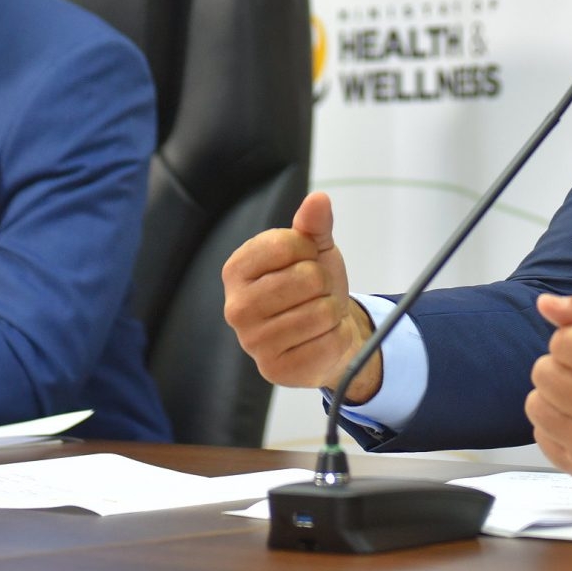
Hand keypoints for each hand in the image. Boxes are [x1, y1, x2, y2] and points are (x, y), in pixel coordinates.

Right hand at [221, 191, 380, 402]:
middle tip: (316, 293)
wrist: (326, 332)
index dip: (309, 250)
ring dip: (332, 311)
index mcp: (236, 269)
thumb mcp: (314, 250)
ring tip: (320, 314)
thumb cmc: (313, 287)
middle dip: (324, 282)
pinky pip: (326, 343)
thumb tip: (318, 199)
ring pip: (320, 312)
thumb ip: (313, 224)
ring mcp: (253, 342)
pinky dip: (335, 338)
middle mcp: (236, 307)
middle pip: (306, 278)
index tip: (306, 261)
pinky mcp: (275, 370)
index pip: (284, 244)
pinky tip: (321, 338)